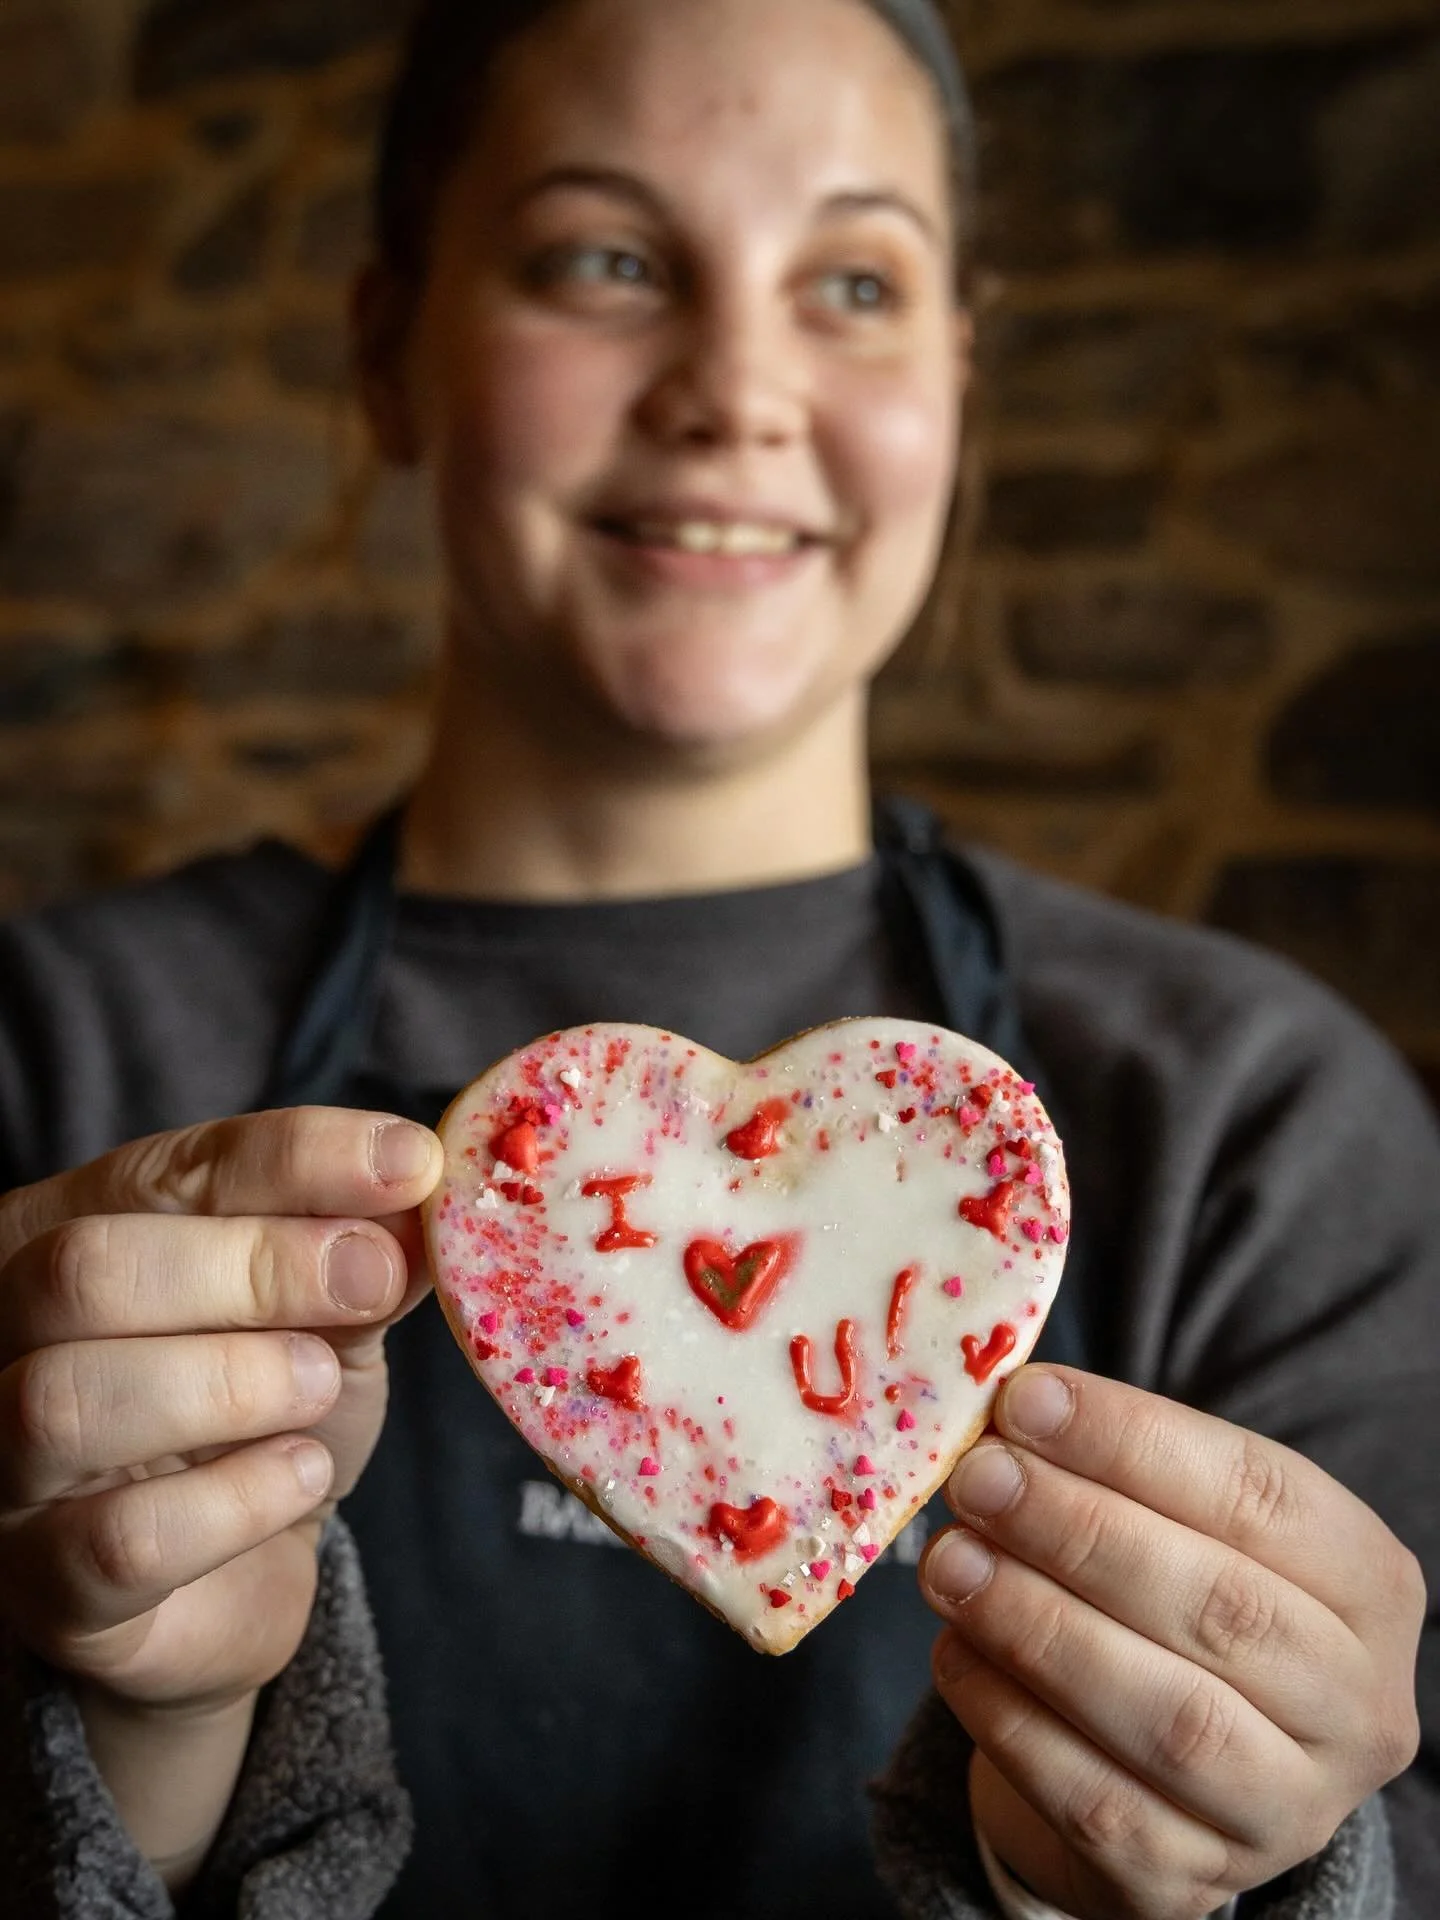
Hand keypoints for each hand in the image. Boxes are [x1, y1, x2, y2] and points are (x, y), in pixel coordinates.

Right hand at [0, 1107, 439, 1716]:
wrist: (245, 1568)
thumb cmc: (270, 1406)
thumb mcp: (327, 1307)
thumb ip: (361, 1244)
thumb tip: (421, 1184)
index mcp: (71, 1228)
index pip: (169, 1169)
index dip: (298, 1159)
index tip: (413, 1166)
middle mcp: (9, 1334)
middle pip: (82, 1270)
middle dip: (253, 1267)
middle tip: (372, 1281)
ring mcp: (7, 1466)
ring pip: (71, 1400)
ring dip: (233, 1384)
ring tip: (321, 1387)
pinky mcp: (45, 1586)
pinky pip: (119, 1541)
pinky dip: (237, 1500)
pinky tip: (302, 1476)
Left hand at [919, 1367, 1424, 1919]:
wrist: (1161, 1769)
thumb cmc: (1173, 1598)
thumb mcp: (1178, 1520)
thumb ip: (1112, 1466)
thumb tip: (1013, 1410)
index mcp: (1368, 1585)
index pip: (1261, 1495)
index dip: (1134, 1442)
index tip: (1026, 1401)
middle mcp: (1355, 1707)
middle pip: (1220, 1606)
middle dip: (1080, 1531)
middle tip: (978, 1481)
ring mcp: (1282, 1811)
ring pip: (1169, 1716)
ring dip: (1040, 1626)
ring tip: (951, 1563)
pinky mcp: (1187, 1882)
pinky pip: (1095, 1801)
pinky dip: (1010, 1718)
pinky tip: (955, 1650)